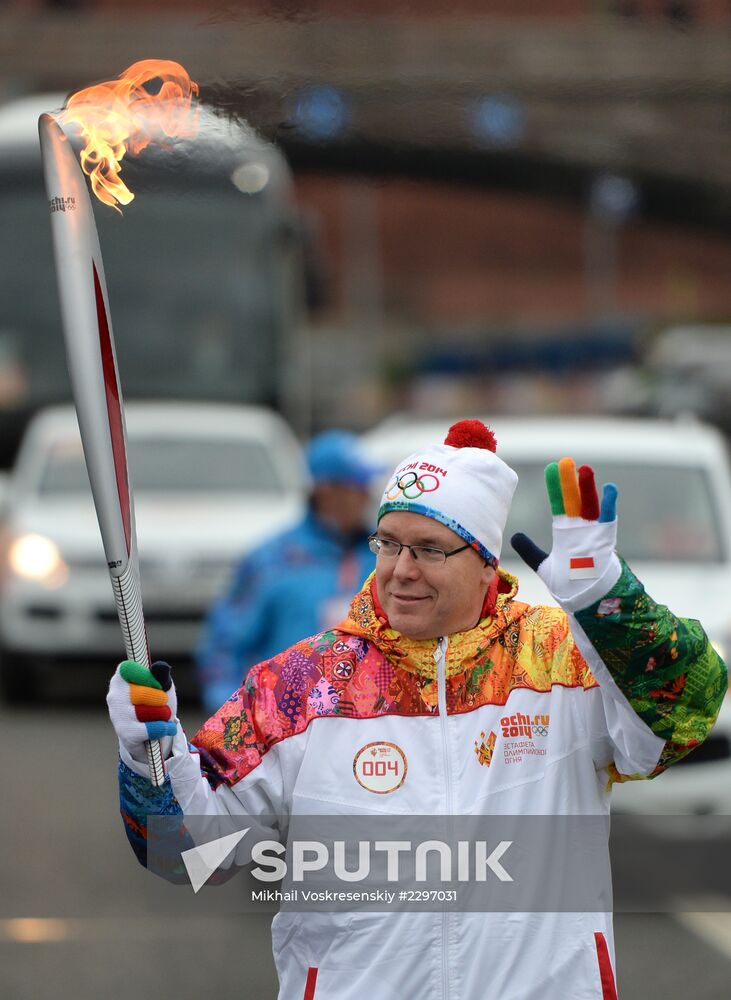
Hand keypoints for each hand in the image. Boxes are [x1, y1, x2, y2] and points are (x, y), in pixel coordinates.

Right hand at [106, 660, 177, 762]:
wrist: (151, 734)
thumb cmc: (156, 703)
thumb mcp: (162, 686)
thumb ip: (161, 676)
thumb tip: (162, 666)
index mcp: (120, 679)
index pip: (129, 670)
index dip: (146, 677)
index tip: (158, 685)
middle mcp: (114, 696)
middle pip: (143, 694)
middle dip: (161, 700)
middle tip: (163, 704)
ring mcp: (117, 715)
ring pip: (148, 712)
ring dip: (163, 715)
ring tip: (162, 717)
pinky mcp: (124, 733)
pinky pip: (150, 728)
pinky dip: (163, 728)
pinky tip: (166, 728)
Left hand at [511, 458, 619, 610]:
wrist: (586, 601)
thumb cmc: (568, 585)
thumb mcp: (544, 566)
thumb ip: (530, 551)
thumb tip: (515, 536)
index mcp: (565, 532)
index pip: (559, 504)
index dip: (556, 487)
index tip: (551, 468)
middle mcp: (579, 529)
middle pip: (574, 500)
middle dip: (569, 482)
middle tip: (565, 461)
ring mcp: (593, 533)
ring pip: (590, 506)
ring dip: (588, 488)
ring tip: (584, 469)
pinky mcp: (606, 541)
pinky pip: (609, 519)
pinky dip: (609, 505)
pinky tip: (609, 488)